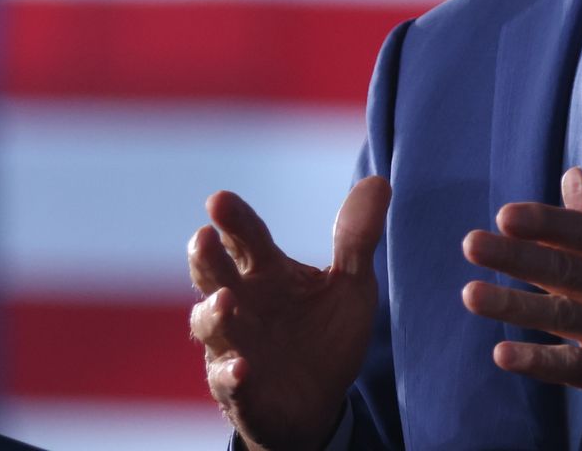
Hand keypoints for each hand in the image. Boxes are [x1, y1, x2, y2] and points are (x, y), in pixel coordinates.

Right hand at [189, 176, 389, 450]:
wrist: (321, 400)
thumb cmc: (326, 333)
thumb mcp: (351, 285)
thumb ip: (357, 238)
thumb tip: (379, 182)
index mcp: (266, 272)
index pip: (246, 238)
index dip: (233, 219)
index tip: (219, 199)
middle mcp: (242, 303)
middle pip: (214, 274)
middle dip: (205, 256)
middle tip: (203, 236)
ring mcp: (234, 345)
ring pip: (211, 325)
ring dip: (214, 314)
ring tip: (226, 301)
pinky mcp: (238, 388)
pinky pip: (228, 382)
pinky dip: (232, 374)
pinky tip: (243, 368)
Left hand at [461, 167, 581, 445]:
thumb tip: (571, 175)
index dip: (545, 223)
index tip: (505, 216)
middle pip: (567, 269)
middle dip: (517, 256)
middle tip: (472, 244)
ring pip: (564, 314)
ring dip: (514, 306)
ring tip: (471, 295)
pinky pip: (575, 365)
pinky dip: (538, 360)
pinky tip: (503, 355)